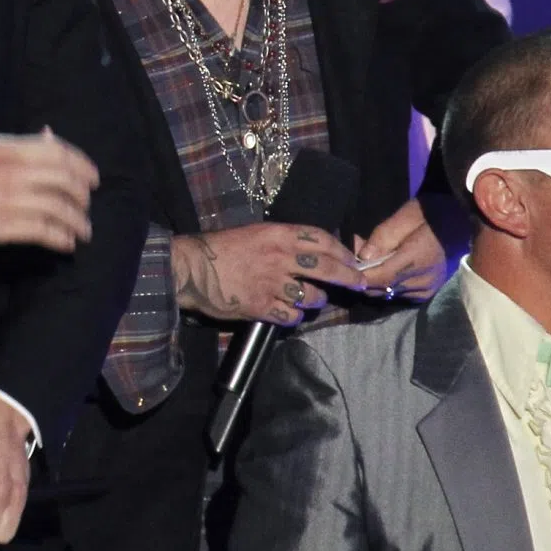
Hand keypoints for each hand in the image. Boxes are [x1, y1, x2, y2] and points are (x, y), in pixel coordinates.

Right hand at [0, 130, 97, 253]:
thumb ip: (18, 148)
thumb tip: (50, 137)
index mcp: (7, 148)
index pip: (59, 152)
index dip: (83, 166)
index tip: (93, 180)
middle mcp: (11, 170)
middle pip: (65, 180)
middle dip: (83, 197)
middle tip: (86, 208)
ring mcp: (7, 198)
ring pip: (58, 208)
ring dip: (77, 222)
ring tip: (83, 232)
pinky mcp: (1, 226)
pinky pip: (43, 231)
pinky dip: (61, 239)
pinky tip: (66, 244)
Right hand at [172, 222, 365, 326]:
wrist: (191, 268)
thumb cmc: (219, 249)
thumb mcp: (253, 233)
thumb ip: (281, 241)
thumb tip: (309, 251)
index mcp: (278, 235)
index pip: (322, 240)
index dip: (342, 251)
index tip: (352, 260)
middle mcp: (280, 258)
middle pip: (328, 269)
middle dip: (349, 278)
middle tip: (360, 284)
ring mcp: (273, 284)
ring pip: (313, 297)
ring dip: (316, 300)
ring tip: (310, 300)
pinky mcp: (262, 307)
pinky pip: (292, 316)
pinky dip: (294, 317)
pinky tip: (289, 314)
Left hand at [354, 199, 444, 301]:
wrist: (462, 220)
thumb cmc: (433, 213)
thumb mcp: (407, 215)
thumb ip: (384, 236)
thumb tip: (363, 257)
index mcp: (418, 258)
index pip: (380, 277)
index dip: (359, 275)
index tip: (345, 265)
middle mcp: (423, 279)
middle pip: (380, 288)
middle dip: (363, 276)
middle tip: (357, 256)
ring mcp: (427, 288)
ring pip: (387, 293)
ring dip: (374, 281)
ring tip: (371, 260)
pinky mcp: (428, 292)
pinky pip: (399, 295)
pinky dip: (388, 285)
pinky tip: (387, 269)